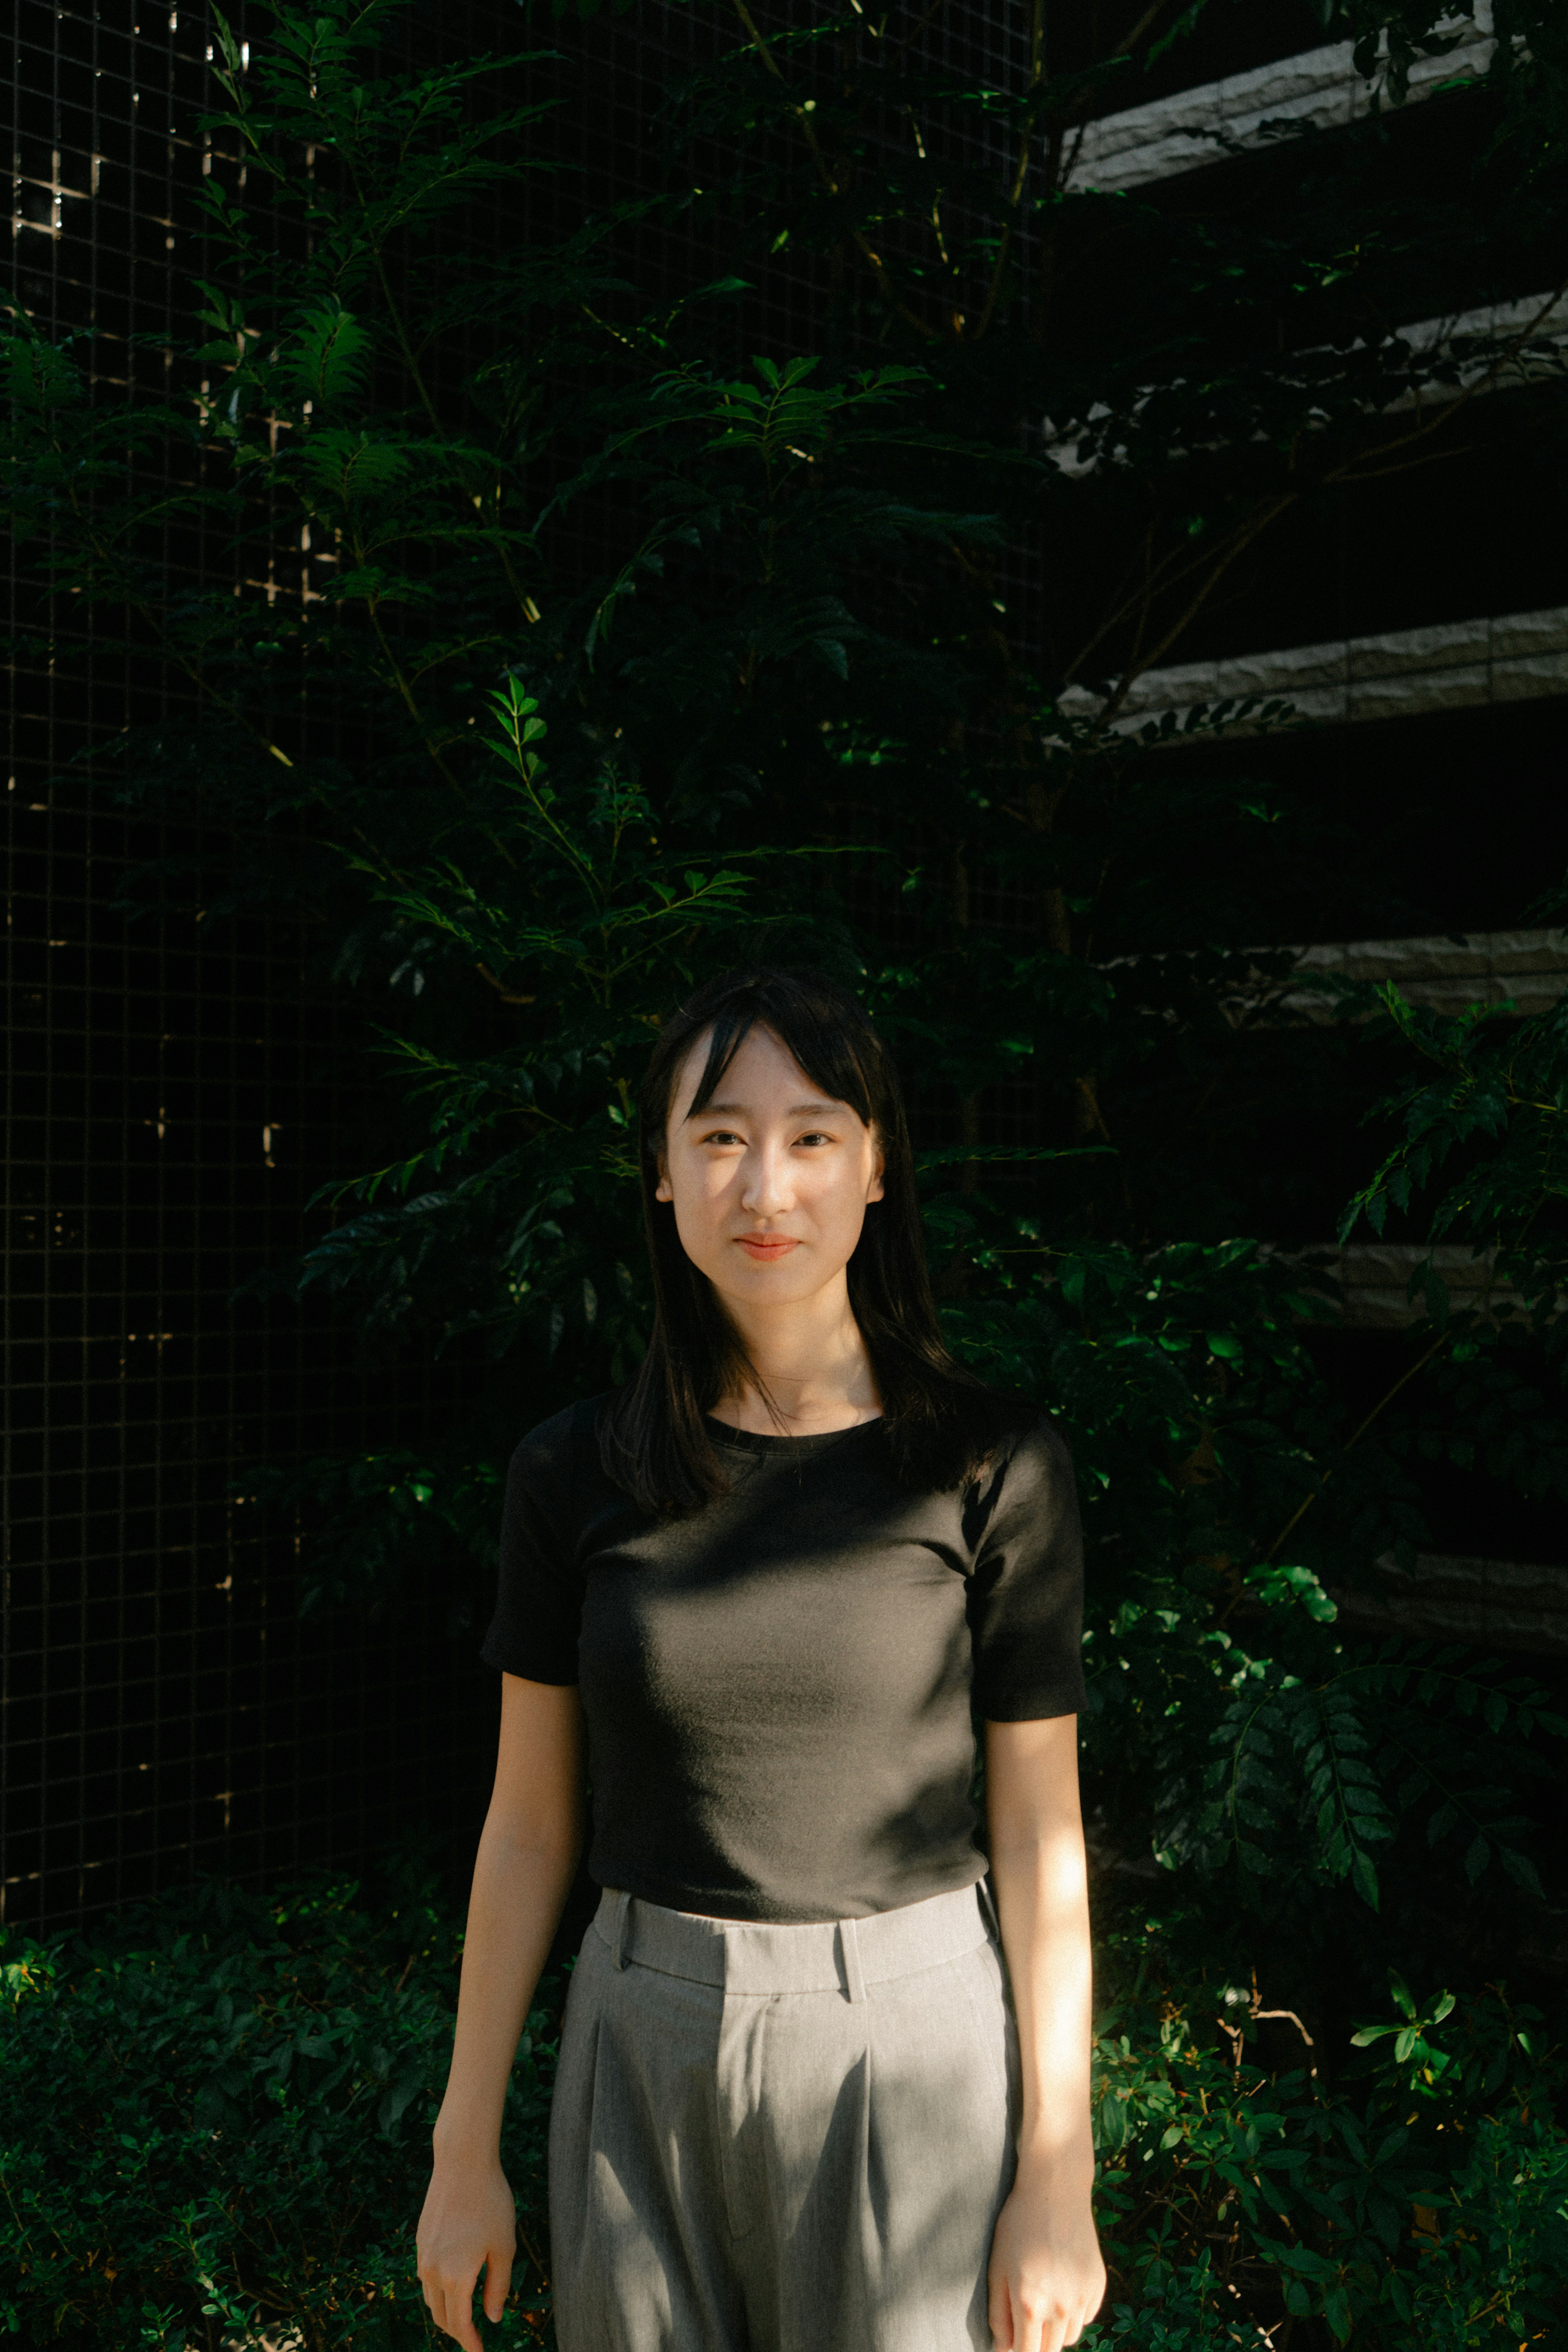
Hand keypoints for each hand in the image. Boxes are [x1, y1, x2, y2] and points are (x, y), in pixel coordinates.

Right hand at [417, 2150, 516, 2350]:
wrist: (463, 2163)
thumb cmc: (490, 2202)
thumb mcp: (504, 2246)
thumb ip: (498, 2287)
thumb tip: (491, 2318)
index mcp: (455, 2276)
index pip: (459, 2324)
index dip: (469, 2343)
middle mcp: (432, 2271)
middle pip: (440, 2316)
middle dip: (457, 2332)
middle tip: (473, 2338)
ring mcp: (423, 2255)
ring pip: (430, 2298)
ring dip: (445, 2313)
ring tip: (463, 2316)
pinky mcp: (420, 2241)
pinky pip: (426, 2278)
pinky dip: (438, 2291)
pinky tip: (453, 2286)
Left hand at [987, 2164, 1106, 2351]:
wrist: (1055, 2190)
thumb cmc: (1018, 2226)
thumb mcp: (998, 2268)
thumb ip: (999, 2314)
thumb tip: (1003, 2348)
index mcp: (1030, 2304)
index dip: (1018, 2351)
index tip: (1013, 2341)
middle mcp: (1060, 2307)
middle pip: (1050, 2350)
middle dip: (1036, 2343)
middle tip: (1026, 2318)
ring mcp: (1082, 2297)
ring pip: (1069, 2337)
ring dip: (1055, 2330)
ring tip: (1043, 2299)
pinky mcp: (1097, 2285)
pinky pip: (1085, 2316)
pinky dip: (1073, 2312)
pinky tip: (1061, 2284)